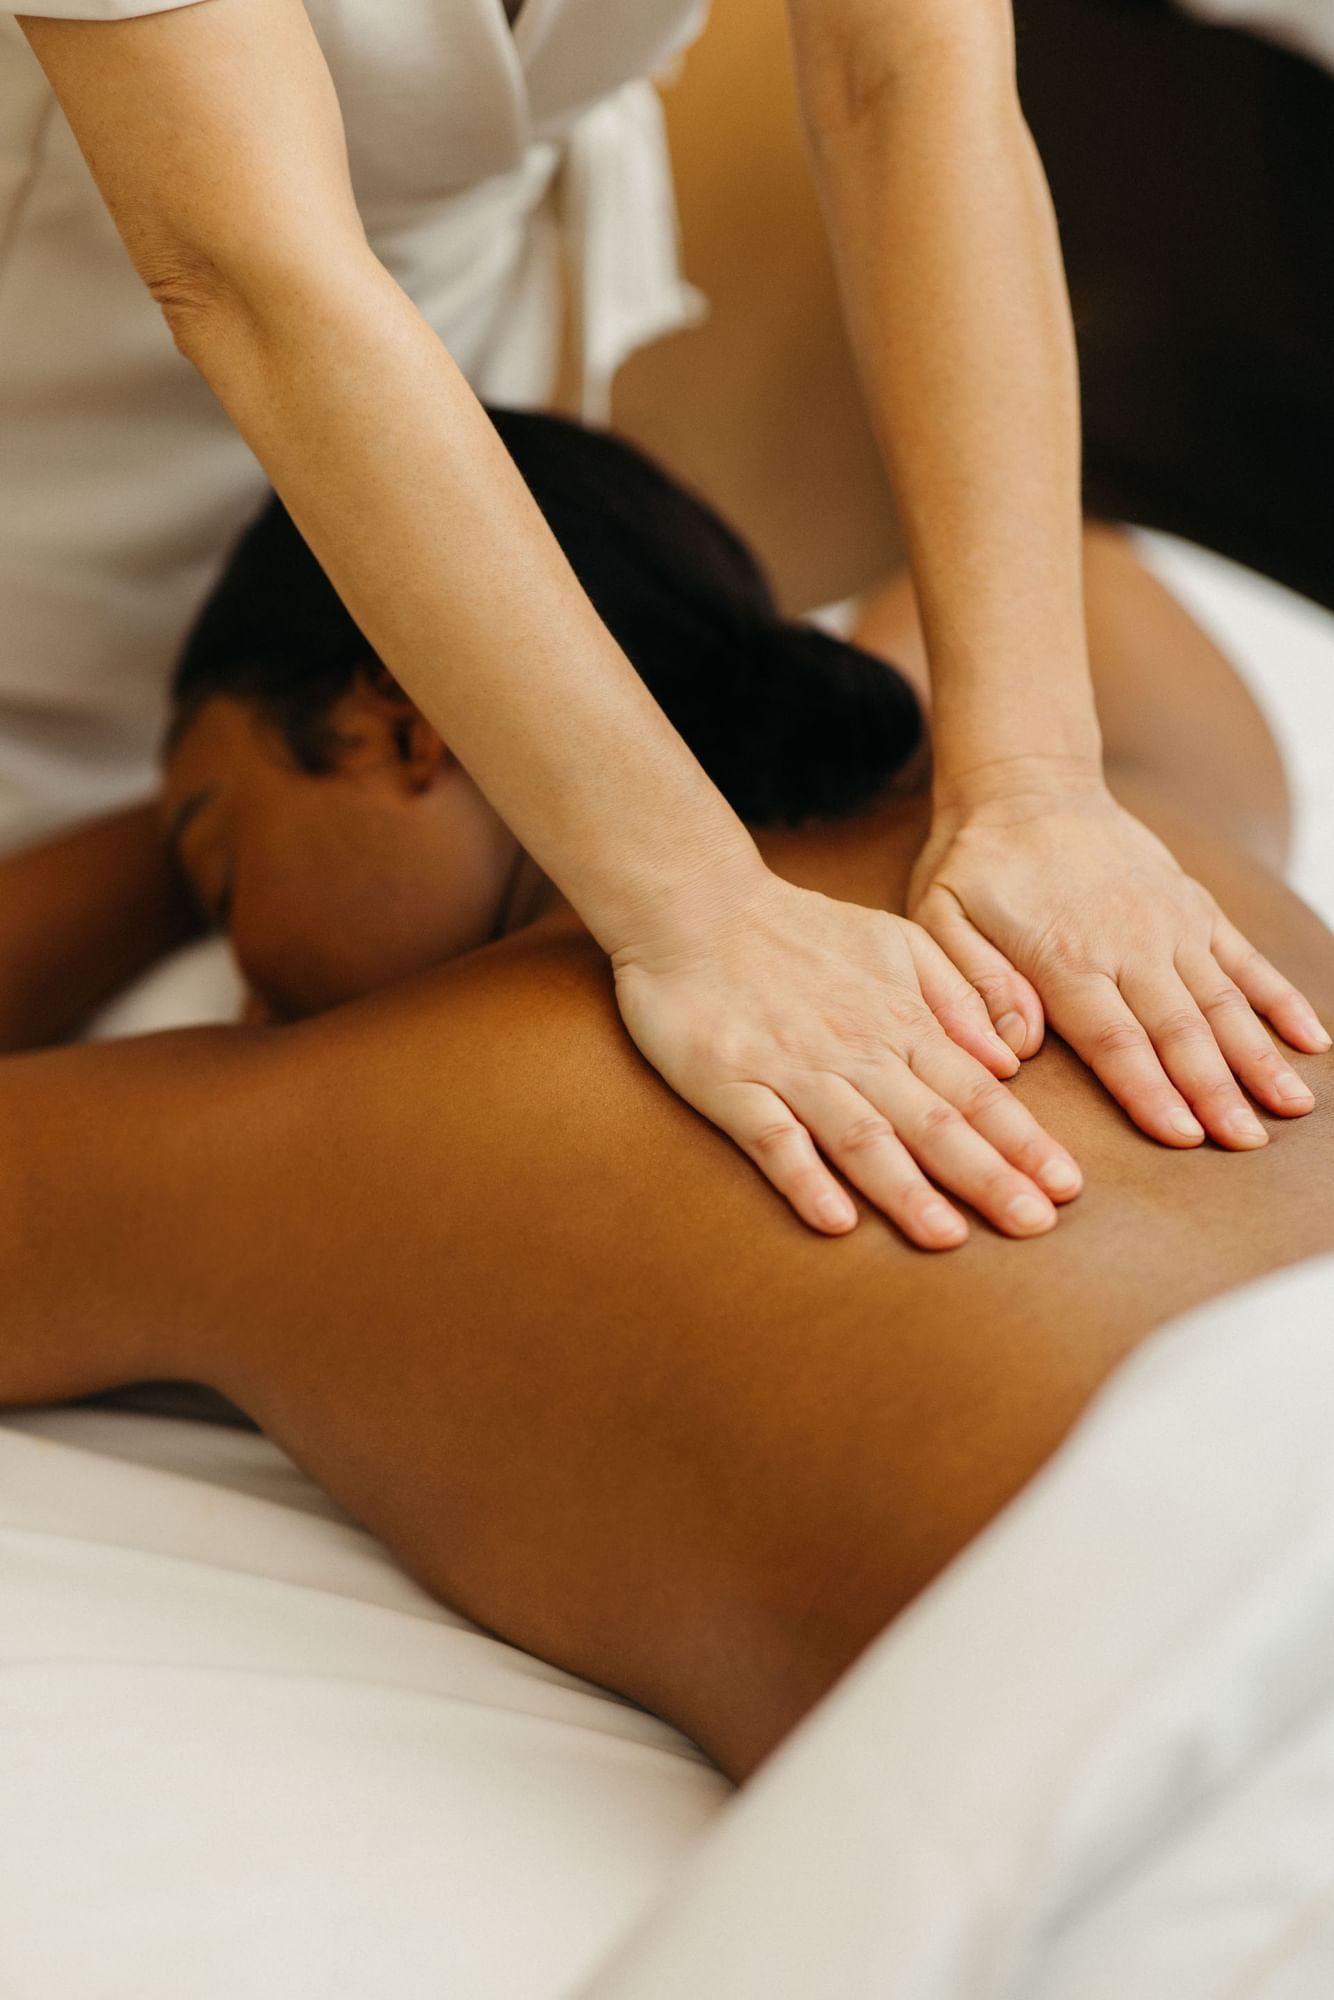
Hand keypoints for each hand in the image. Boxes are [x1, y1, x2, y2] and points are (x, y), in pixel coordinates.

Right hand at [610, 868, 1082, 1246]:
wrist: (696, 906)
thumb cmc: (799, 931)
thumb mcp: (896, 942)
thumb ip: (956, 995)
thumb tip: (1010, 1060)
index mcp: (900, 1022)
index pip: (976, 1092)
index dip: (1022, 1141)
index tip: (1066, 1186)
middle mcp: (856, 1052)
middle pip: (932, 1122)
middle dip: (987, 1176)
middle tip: (1035, 1223)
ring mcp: (793, 1071)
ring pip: (861, 1137)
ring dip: (906, 1189)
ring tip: (948, 1236)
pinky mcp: (731, 1084)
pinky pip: (772, 1139)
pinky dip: (804, 1178)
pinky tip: (834, 1220)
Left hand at [910, 779, 1329, 1147]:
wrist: (1028, 783)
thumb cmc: (976, 862)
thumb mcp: (939, 916)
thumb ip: (973, 983)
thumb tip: (1016, 1050)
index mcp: (1064, 955)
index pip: (1115, 1039)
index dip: (1151, 1091)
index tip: (1185, 1138)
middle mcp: (1130, 940)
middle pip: (1179, 1028)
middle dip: (1216, 1091)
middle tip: (1245, 1143)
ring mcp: (1171, 922)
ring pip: (1223, 1000)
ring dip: (1259, 1057)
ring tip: (1291, 1108)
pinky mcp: (1195, 906)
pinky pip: (1246, 959)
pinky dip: (1281, 1000)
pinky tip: (1313, 1042)